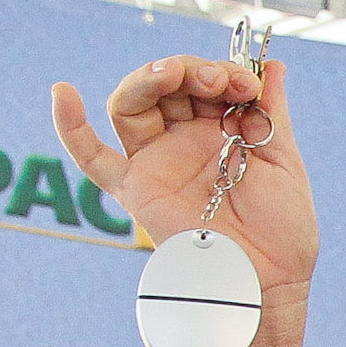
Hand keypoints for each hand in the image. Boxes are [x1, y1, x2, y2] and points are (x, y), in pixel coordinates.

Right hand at [51, 53, 317, 293]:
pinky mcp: (135, 189)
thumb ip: (272, 114)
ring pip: (133, 105)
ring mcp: (157, 161)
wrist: (270, 281)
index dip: (223, 72)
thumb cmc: (283, 230)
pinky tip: (62, 92)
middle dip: (191, 70)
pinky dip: (71, 127)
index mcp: (222, 131)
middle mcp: (185, 141)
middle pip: (167, 86)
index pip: (207, 83)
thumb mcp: (283, 162)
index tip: (248, 85)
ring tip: (174, 73)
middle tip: (218, 80)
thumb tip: (271, 65)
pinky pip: (92, 157)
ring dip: (149, 78)